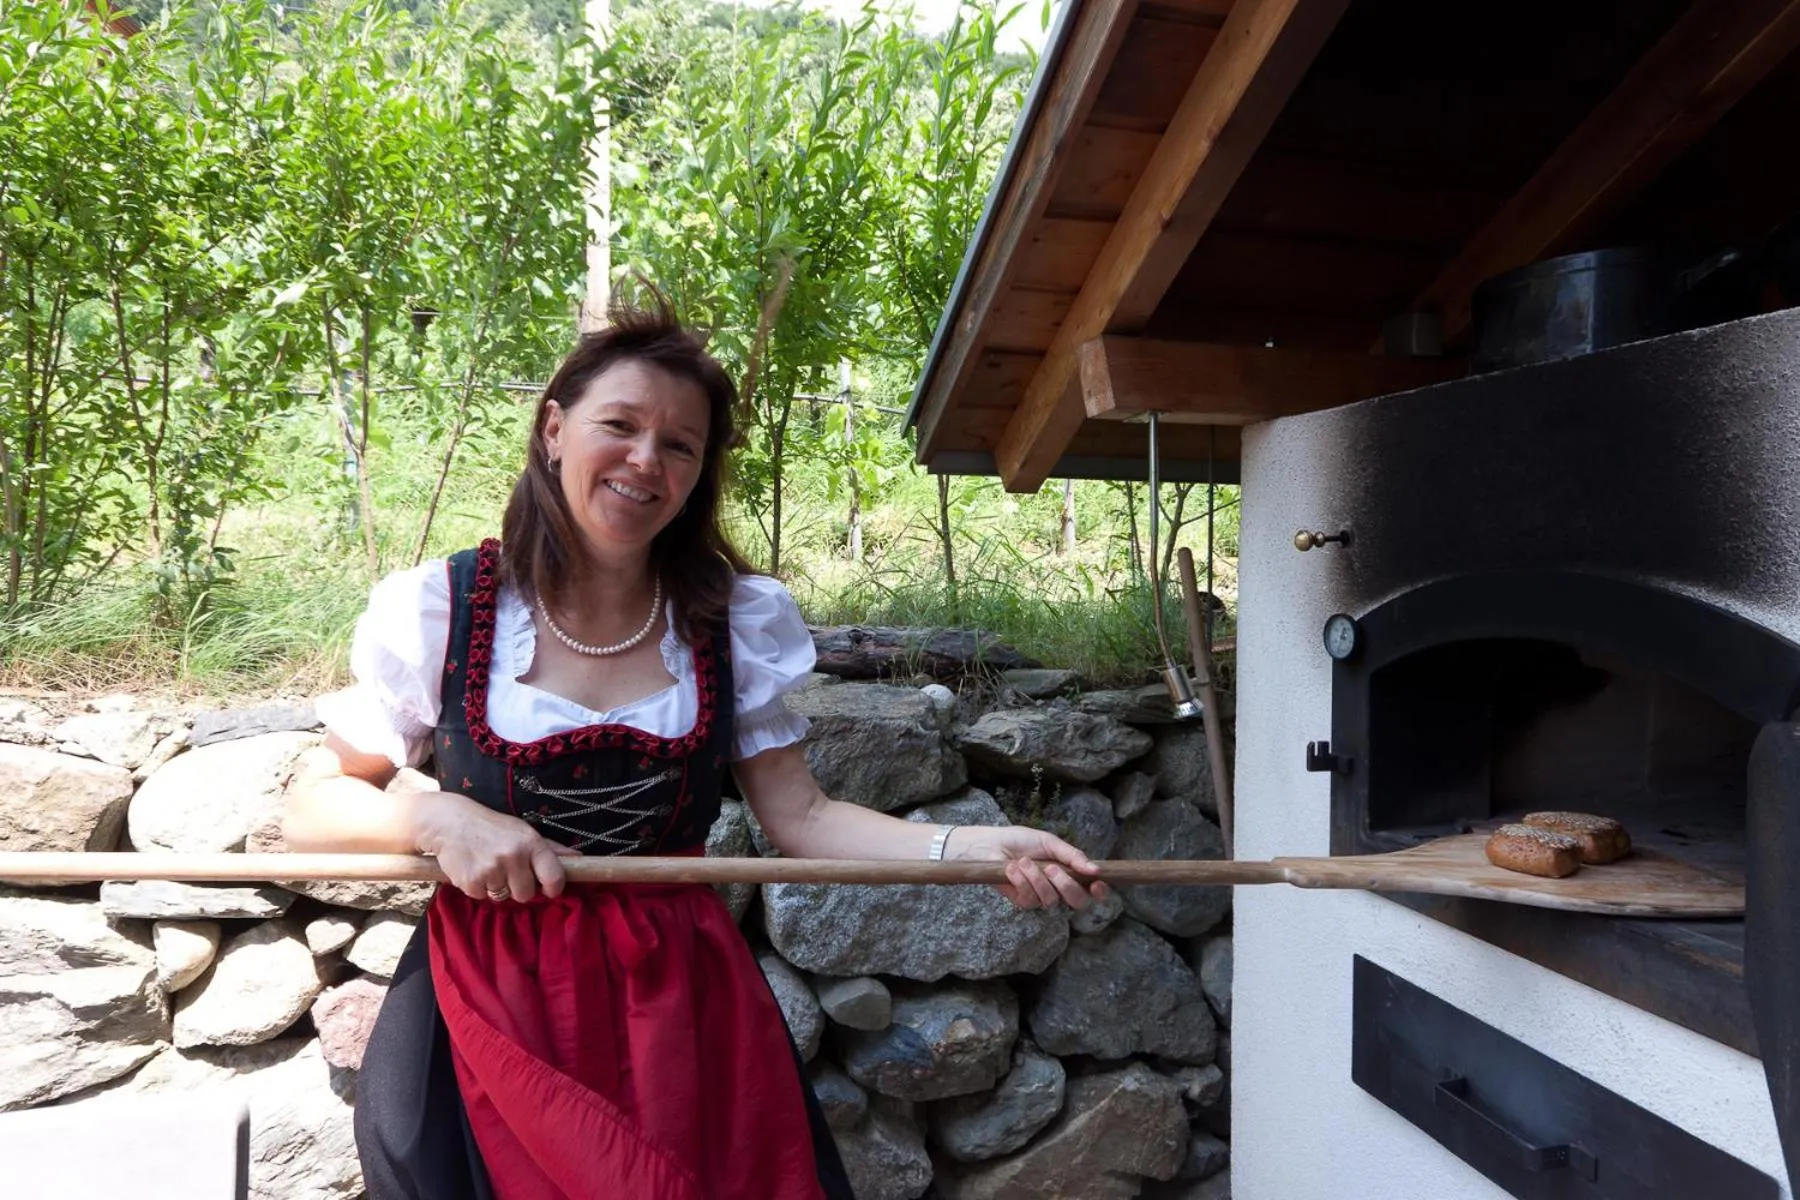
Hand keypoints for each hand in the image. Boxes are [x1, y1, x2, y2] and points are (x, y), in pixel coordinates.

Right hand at [413, 792, 579, 902]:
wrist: (448, 822)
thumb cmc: (491, 827)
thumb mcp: (522, 831)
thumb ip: (550, 847)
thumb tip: (579, 858)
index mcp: (530, 842)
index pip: (554, 876)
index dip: (553, 888)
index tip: (548, 889)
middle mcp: (513, 856)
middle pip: (526, 894)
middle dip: (518, 887)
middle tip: (506, 869)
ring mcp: (491, 870)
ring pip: (504, 897)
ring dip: (497, 887)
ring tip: (487, 865)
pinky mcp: (471, 882)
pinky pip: (482, 897)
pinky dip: (478, 887)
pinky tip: (473, 868)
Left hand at [946, 825, 1108, 910]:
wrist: (989, 844)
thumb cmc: (1019, 840)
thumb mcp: (1049, 842)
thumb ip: (1072, 856)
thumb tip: (1095, 869)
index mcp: (1068, 872)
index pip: (1090, 889)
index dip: (1099, 891)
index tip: (1098, 883)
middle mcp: (1057, 888)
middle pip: (1077, 902)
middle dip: (1067, 887)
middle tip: (1053, 870)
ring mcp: (1040, 896)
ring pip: (1051, 900)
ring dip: (1037, 879)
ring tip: (1023, 861)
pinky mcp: (1022, 901)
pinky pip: (1030, 899)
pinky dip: (1021, 881)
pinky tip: (1012, 868)